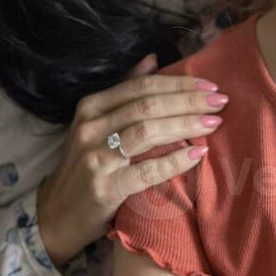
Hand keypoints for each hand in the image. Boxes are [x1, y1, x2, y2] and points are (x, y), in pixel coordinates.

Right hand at [37, 52, 227, 265]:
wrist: (55, 216)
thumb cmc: (84, 167)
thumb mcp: (96, 124)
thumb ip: (124, 92)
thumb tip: (153, 59)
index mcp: (91, 107)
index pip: (141, 86)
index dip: (178, 83)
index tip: (210, 84)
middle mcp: (91, 127)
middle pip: (147, 105)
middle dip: (188, 100)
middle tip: (220, 101)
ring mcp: (96, 158)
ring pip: (147, 131)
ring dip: (185, 124)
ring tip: (214, 123)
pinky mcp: (104, 188)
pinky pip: (146, 171)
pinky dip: (175, 161)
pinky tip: (198, 154)